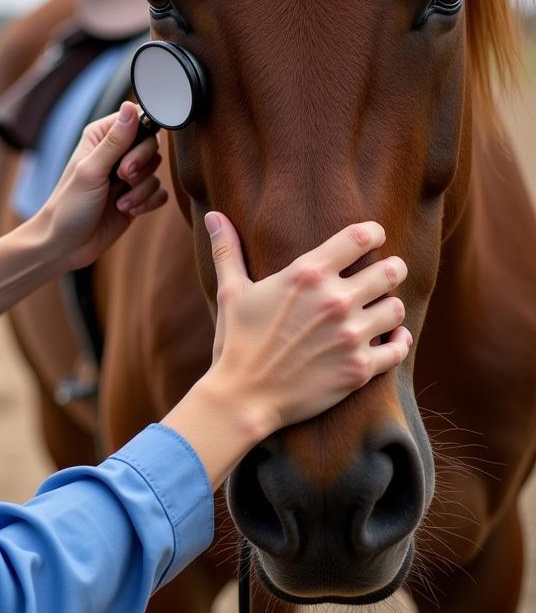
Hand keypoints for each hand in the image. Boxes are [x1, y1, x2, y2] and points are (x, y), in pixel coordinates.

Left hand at [36, 102, 166, 272]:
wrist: (65, 246)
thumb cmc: (69, 206)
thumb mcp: (90, 170)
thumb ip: (114, 141)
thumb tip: (130, 107)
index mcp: (101, 138)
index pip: (136, 120)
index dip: (141, 137)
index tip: (130, 157)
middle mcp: (116, 153)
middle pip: (152, 146)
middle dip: (142, 166)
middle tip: (123, 178)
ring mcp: (127, 177)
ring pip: (157, 172)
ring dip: (141, 190)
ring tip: (120, 203)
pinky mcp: (136, 197)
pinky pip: (159, 193)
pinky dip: (147, 203)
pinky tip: (128, 211)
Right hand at [203, 212, 410, 437]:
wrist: (243, 397)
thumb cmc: (236, 341)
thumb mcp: (231, 291)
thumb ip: (227, 249)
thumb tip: (212, 215)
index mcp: (307, 275)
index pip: (359, 238)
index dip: (373, 232)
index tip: (375, 234)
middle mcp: (335, 301)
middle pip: (389, 271)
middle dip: (391, 269)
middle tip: (387, 272)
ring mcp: (351, 336)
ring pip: (396, 309)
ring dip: (391, 306)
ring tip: (382, 308)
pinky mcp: (360, 369)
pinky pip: (398, 348)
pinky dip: (398, 341)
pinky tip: (391, 338)